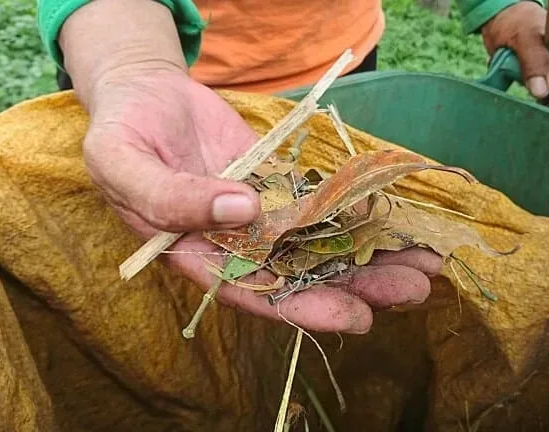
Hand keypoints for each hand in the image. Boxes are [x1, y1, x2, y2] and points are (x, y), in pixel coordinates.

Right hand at [60, 0, 437, 334]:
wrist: (145, 94)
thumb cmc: (122, 132)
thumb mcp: (124, 163)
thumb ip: (171, 196)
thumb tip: (242, 210)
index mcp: (197, 254)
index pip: (254, 293)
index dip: (303, 308)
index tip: (355, 316)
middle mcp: (236, 243)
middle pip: (301, 275)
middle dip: (357, 285)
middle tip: (413, 290)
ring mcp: (261, 214)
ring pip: (320, 242)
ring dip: (370, 254)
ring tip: (425, 263)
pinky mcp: (279, 185)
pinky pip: (322, 201)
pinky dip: (358, 210)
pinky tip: (399, 216)